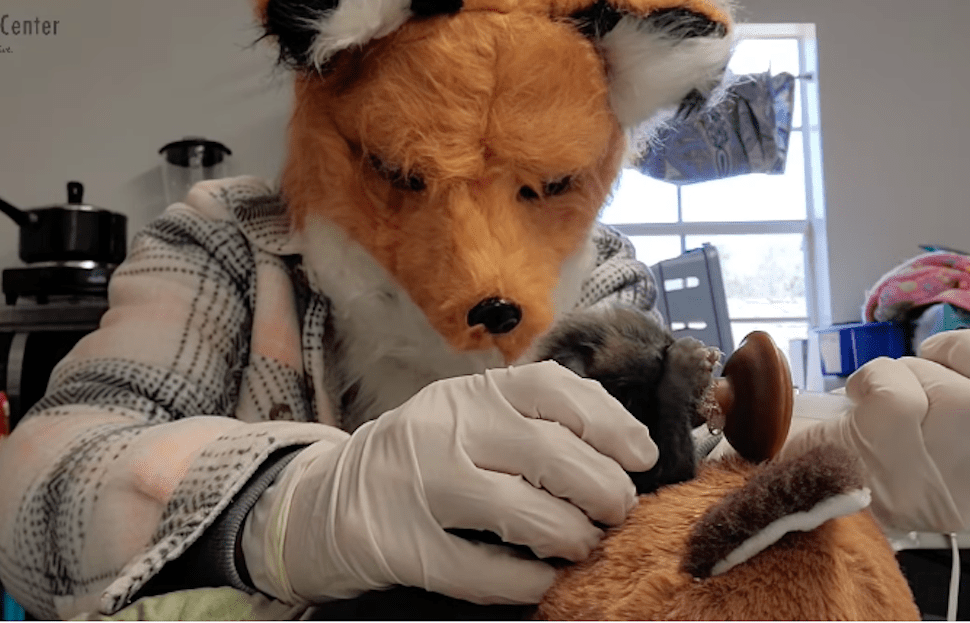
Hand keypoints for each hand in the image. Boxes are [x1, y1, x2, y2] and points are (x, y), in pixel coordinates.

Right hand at [241, 361, 657, 604]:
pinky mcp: (403, 545)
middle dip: (604, 489)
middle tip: (619, 512)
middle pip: (549, 454)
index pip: (552, 389)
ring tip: (584, 545)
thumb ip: (530, 422)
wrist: (327, 500)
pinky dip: (528, 581)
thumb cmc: (423, 458)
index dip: (609, 421)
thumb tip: (627, 449)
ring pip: (522, 513)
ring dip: (573, 537)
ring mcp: (419, 486)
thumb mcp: (467, 418)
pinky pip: (484, 571)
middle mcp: (443, 428)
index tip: (642, 456)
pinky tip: (545, 581)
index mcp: (469, 392)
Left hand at [781, 329, 969, 532]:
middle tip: (908, 376)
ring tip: (876, 392)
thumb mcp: (925, 429)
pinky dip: (876, 378)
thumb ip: (957, 396)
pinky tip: (856, 397)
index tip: (950, 358)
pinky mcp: (880, 477)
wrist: (776, 485)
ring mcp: (928, 490)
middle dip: (951, 366)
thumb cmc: (850, 445)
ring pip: (953, 395)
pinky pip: (897, 398)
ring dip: (906, 372)